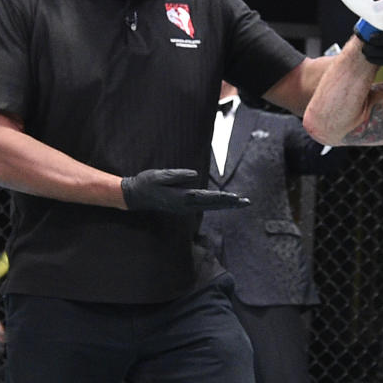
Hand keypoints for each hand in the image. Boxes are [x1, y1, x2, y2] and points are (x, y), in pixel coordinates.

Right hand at [121, 168, 249, 212]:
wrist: (135, 196)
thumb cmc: (146, 183)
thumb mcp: (159, 176)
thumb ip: (177, 176)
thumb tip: (195, 174)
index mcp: (181, 198)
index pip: (206, 198)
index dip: (222, 198)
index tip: (235, 197)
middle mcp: (186, 206)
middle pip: (213, 205)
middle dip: (230, 204)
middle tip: (247, 202)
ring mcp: (185, 208)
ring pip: (210, 207)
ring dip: (226, 205)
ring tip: (241, 203)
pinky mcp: (184, 206)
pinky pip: (205, 206)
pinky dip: (217, 204)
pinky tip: (225, 203)